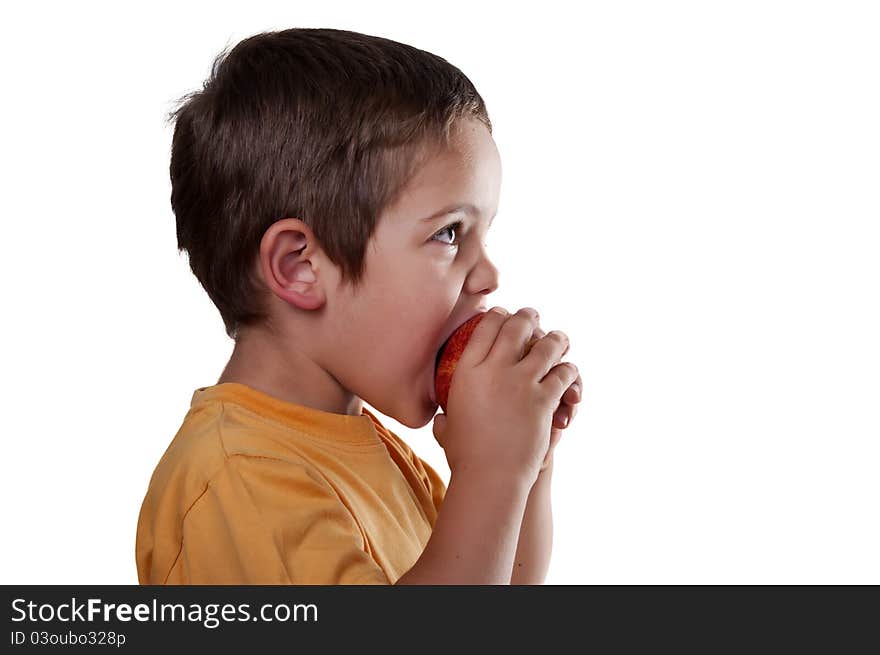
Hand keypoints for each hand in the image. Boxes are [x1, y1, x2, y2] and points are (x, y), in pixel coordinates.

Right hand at [432, 307, 578, 482]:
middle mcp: (494, 369)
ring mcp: (522, 383)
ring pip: (546, 345)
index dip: (497, 316)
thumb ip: (446, 419)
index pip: (485, 327)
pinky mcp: (544, 399)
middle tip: (534, 318)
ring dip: (555, 339)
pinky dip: (568, 370)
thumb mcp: (447, 430)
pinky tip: (568, 372)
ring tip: (559, 339)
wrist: (490, 476)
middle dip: (527, 318)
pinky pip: (563, 373)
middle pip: (516, 327)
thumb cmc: (465, 458)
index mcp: (467, 371)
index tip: (504, 315)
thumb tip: (440, 419)